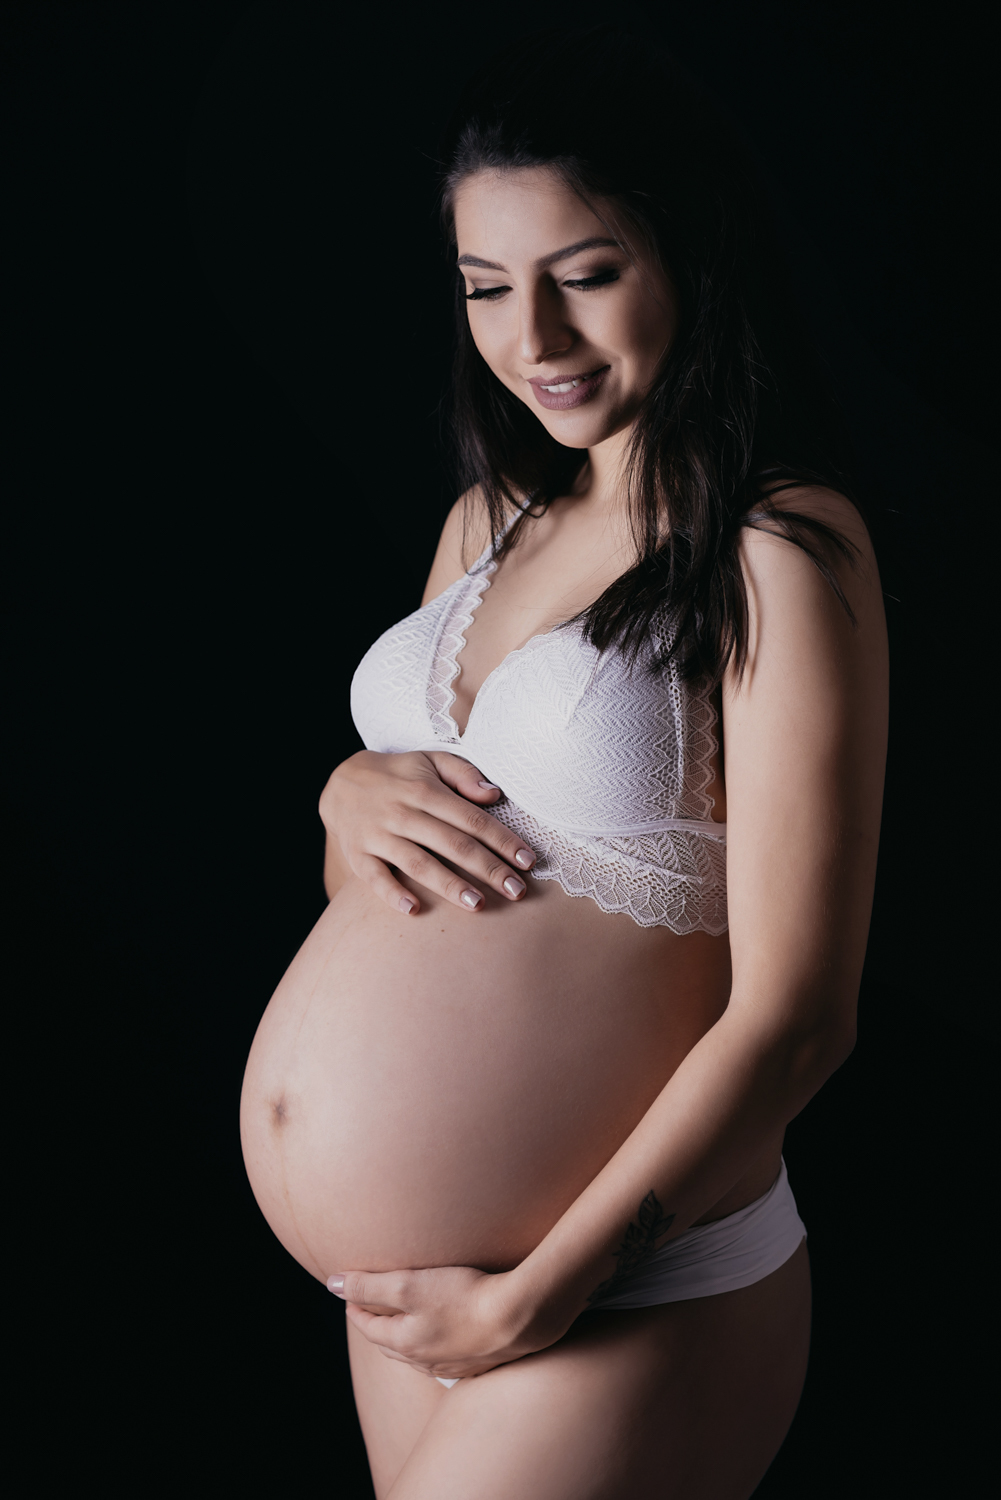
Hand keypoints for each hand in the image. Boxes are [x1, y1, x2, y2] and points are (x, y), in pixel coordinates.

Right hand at [319, 750, 535, 915]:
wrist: (341, 783)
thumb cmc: (399, 775)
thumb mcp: (430, 761)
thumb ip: (463, 773)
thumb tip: (494, 794)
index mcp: (426, 790)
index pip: (472, 819)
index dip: (502, 840)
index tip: (528, 862)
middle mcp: (403, 812)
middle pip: (452, 843)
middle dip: (488, 868)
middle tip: (516, 891)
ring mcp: (378, 835)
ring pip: (417, 862)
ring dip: (448, 884)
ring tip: (478, 904)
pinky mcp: (357, 854)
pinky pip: (373, 877)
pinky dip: (392, 893)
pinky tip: (414, 910)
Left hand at [327, 1264, 567, 1380]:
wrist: (519, 1319)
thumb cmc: (463, 1298)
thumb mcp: (408, 1285)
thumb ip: (369, 1285)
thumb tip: (332, 1283)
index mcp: (404, 1343)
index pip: (368, 1327)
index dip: (356, 1305)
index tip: (350, 1289)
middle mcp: (424, 1361)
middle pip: (389, 1344)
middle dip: (376, 1324)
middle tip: (370, 1305)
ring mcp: (451, 1366)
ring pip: (416, 1354)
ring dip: (403, 1337)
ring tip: (402, 1321)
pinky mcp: (476, 1362)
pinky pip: (443, 1357)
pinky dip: (432, 1345)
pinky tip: (442, 1337)